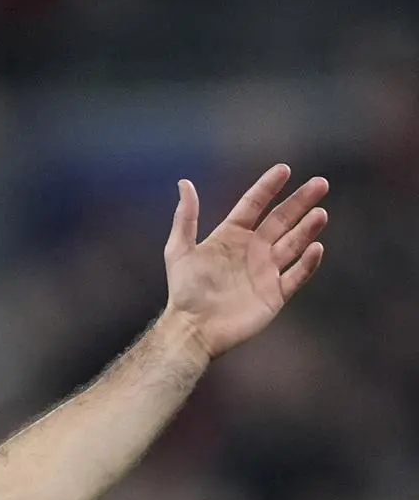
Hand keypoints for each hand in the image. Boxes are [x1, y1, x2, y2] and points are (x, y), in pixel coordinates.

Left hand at [163, 164, 327, 359]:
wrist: (192, 330)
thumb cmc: (184, 292)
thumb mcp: (179, 251)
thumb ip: (185, 218)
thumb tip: (184, 183)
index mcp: (230, 237)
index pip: (253, 205)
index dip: (268, 187)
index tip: (284, 170)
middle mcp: (251, 251)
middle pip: (281, 220)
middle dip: (300, 202)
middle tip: (321, 183)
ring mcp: (265, 272)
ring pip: (293, 244)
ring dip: (307, 228)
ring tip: (320, 213)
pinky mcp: (274, 295)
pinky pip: (296, 276)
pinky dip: (308, 263)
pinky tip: (316, 247)